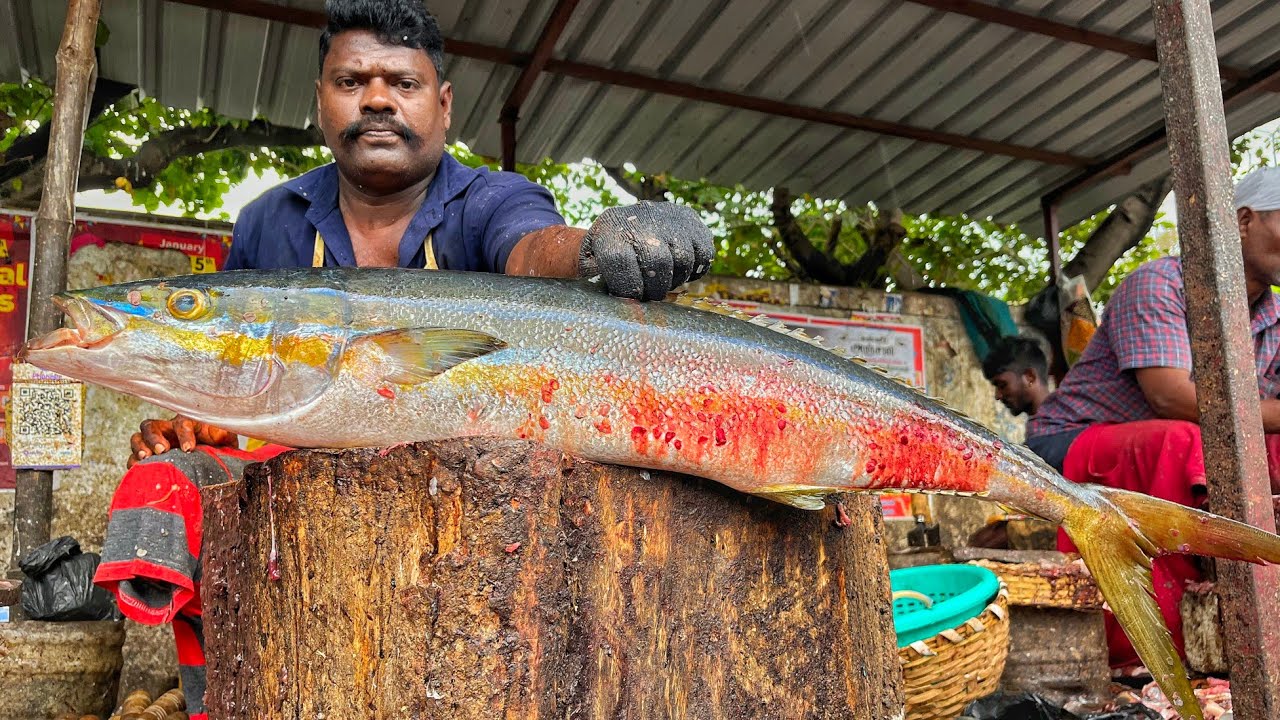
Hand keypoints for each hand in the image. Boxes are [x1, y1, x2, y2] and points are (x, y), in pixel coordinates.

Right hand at [128, 415, 238, 466]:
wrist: (215, 460)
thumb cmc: (219, 445)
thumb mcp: (224, 437)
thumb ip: (222, 434)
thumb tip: (219, 435)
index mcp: (187, 423)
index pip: (181, 423)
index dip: (183, 434)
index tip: (189, 448)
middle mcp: (168, 431)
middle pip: (151, 426)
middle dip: (154, 437)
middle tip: (163, 450)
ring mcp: (156, 444)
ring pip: (138, 438)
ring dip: (140, 447)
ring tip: (145, 459)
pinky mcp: (150, 458)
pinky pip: (134, 458)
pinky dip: (134, 464)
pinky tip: (139, 471)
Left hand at [579, 201, 713, 300]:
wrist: (627, 222)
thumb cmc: (609, 253)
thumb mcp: (593, 261)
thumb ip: (601, 278)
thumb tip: (620, 302)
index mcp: (610, 229)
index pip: (618, 260)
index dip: (627, 287)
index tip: (631, 297)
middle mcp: (642, 218)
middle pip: (657, 262)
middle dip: (655, 288)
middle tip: (651, 294)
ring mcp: (671, 217)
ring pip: (683, 260)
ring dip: (675, 279)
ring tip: (664, 280)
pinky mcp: (692, 220)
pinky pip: (704, 255)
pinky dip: (694, 270)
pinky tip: (679, 270)